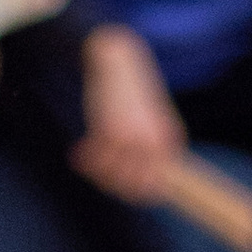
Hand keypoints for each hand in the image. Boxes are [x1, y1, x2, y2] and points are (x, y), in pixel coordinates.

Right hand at [73, 25, 185, 205]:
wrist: (115, 58)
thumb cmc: (129, 92)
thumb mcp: (148, 120)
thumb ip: (147, 150)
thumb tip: (136, 186)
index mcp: (171, 141)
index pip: (158, 185)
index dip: (136, 193)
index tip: (118, 185)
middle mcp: (156, 145)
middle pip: (135, 188)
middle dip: (113, 185)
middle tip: (99, 172)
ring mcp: (135, 140)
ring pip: (114, 178)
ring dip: (98, 172)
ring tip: (90, 156)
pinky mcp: (113, 132)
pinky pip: (97, 161)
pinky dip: (86, 158)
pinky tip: (80, 148)